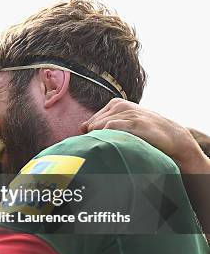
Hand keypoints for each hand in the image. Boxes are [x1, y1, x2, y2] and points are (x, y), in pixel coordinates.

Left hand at [81, 98, 207, 172]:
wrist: (173, 137)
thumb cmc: (144, 132)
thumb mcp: (122, 124)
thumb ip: (102, 124)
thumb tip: (81, 128)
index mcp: (115, 104)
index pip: (90, 122)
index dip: (92, 136)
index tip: (100, 146)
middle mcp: (120, 106)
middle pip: (93, 126)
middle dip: (96, 139)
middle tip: (106, 149)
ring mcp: (128, 113)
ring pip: (100, 127)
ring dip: (102, 140)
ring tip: (114, 149)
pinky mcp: (135, 122)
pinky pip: (110, 128)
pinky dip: (109, 138)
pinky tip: (117, 146)